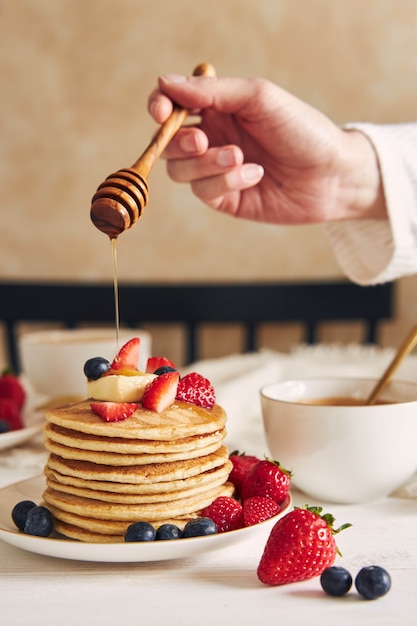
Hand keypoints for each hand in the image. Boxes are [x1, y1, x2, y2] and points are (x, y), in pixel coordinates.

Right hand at [148, 73, 384, 223]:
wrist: (332, 174)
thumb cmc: (302, 129)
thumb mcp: (259, 98)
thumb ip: (212, 91)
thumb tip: (164, 82)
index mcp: (218, 108)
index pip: (172, 105)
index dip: (159, 107)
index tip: (161, 112)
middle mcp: (213, 138)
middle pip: (168, 143)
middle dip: (179, 141)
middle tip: (201, 141)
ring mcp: (216, 171)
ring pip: (180, 170)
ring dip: (206, 163)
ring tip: (239, 158)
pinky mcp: (225, 199)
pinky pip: (204, 191)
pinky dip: (225, 181)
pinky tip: (255, 175)